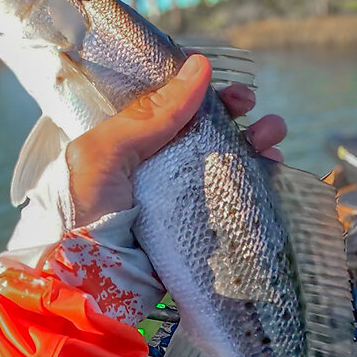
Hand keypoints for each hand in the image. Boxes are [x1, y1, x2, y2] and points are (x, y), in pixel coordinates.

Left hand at [66, 54, 286, 226]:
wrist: (85, 289)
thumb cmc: (82, 214)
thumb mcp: (105, 153)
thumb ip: (150, 114)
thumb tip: (198, 66)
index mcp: (126, 141)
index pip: (169, 104)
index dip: (201, 89)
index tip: (226, 84)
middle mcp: (155, 165)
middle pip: (205, 129)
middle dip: (236, 114)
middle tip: (254, 109)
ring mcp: (178, 198)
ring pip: (225, 161)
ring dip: (255, 143)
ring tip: (273, 138)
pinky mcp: (197, 229)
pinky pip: (233, 201)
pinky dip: (258, 183)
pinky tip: (274, 172)